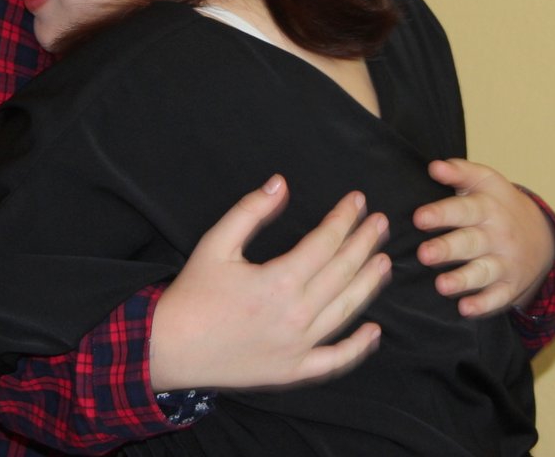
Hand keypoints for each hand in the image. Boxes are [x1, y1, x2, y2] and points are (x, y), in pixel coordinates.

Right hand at [148, 175, 389, 392]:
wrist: (169, 347)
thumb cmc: (192, 293)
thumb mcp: (216, 243)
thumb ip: (251, 211)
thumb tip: (281, 183)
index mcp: (279, 280)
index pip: (326, 242)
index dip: (345, 218)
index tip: (358, 201)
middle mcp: (296, 314)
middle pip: (343, 272)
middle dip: (365, 243)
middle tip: (381, 223)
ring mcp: (298, 346)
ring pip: (347, 311)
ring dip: (370, 284)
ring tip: (385, 261)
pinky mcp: (293, 371)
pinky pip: (335, 360)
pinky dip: (358, 347)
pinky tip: (374, 330)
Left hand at [414, 158, 554, 316]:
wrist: (542, 236)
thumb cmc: (500, 205)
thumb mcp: (486, 181)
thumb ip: (460, 172)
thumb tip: (434, 166)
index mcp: (487, 208)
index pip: (464, 210)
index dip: (441, 214)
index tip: (419, 218)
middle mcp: (497, 236)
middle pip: (470, 243)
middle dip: (447, 249)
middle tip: (424, 254)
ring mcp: (505, 263)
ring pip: (483, 272)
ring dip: (463, 280)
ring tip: (442, 286)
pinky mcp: (509, 287)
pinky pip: (498, 298)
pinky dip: (484, 305)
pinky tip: (466, 309)